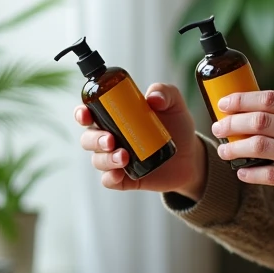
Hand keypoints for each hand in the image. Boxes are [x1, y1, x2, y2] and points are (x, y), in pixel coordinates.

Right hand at [75, 83, 207, 200]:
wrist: (191, 155)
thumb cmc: (177, 125)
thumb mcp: (174, 103)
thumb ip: (165, 92)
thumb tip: (152, 98)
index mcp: (115, 116)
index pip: (90, 113)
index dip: (82, 113)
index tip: (86, 114)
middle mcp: (111, 137)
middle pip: (88, 138)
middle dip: (94, 139)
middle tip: (110, 140)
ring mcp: (117, 159)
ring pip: (98, 160)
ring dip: (106, 159)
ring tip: (124, 157)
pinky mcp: (125, 178)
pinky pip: (109, 180)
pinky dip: (110, 178)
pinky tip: (119, 174)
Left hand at [211, 91, 273, 212]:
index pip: (269, 98)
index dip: (242, 99)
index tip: (225, 103)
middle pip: (259, 121)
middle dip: (232, 122)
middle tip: (218, 126)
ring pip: (260, 148)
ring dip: (236, 148)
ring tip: (224, 150)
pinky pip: (272, 177)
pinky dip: (252, 174)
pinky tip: (242, 173)